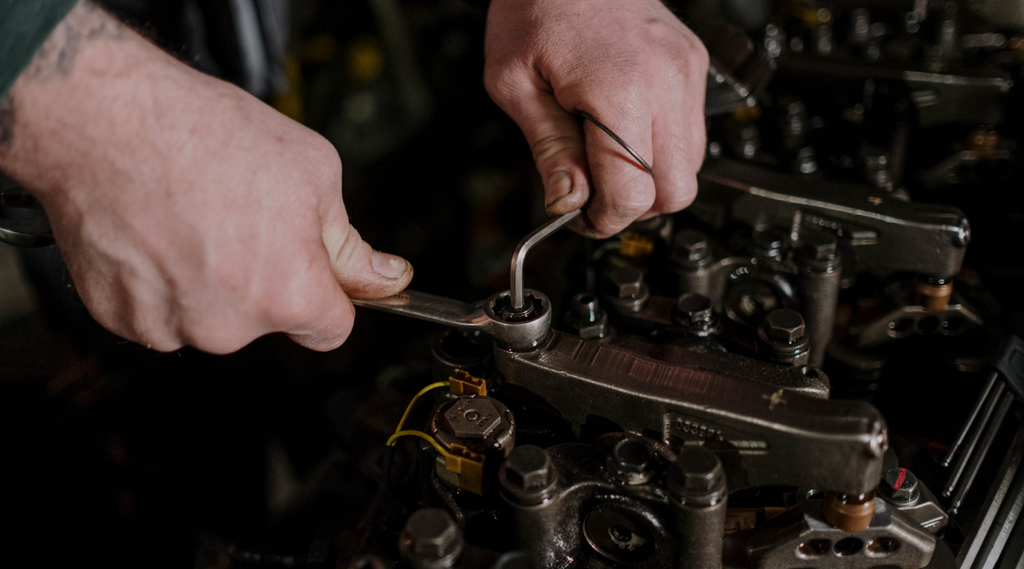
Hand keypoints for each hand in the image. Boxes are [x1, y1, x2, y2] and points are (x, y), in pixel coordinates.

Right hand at [0, 3, 411, 353]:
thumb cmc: (205, 136)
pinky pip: (160, 312)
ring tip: (191, 216)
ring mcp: (170, 326)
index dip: (329, 294)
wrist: (103, 119)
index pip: (332, 329)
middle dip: (264, 278)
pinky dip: (160, 282)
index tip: (315, 270)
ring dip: (209, 281)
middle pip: (267, 319)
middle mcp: (229, 326)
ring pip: (211, 316)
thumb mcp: (313, 172)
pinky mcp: (120, 317)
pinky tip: (156, 231)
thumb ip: (351, 243)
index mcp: (289, 295)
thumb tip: (386, 277)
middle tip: (239, 216)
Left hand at [484, 0, 708, 236]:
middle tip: (596, 194)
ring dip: (651, 178)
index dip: (605, 219)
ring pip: (691, 167)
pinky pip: (692, 133)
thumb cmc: (535, 7)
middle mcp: (665, 83)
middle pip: (676, 191)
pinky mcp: (693, 66)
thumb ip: (548, 149)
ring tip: (607, 157)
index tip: (582, 218)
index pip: (634, 193)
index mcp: (619, 91)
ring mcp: (685, 73)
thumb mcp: (514, 84)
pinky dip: (662, 148)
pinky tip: (626, 130)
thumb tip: (568, 202)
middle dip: (635, 206)